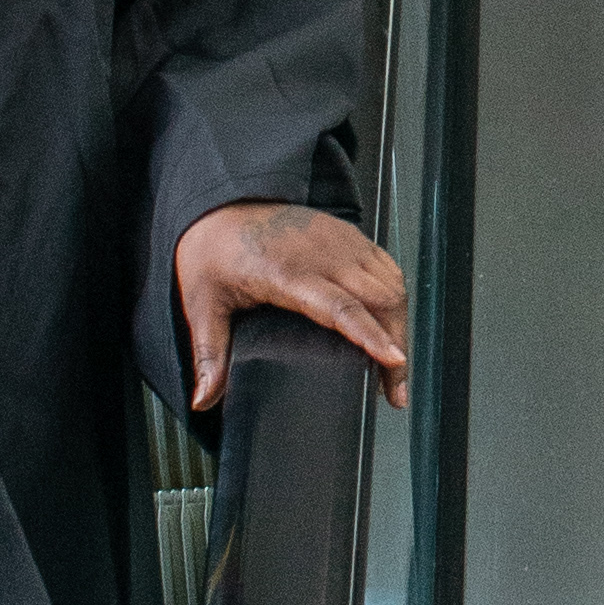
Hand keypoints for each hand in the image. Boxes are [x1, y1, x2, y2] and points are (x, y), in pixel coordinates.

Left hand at [175, 196, 409, 415]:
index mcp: (287, 272)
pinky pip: (387, 267)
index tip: (393, 361)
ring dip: (401, 325)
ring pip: (391, 283)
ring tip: (396, 367)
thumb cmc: (213, 251)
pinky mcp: (348, 236)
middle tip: (394, 391)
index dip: (372, 336)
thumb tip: (204, 399)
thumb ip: (209, 354)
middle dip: (397, 345)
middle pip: (380, 298)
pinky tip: (392, 325)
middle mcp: (321, 253)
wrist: (221, 206)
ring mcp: (339, 241)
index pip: (342, 307)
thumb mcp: (202, 305)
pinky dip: (397, 299)